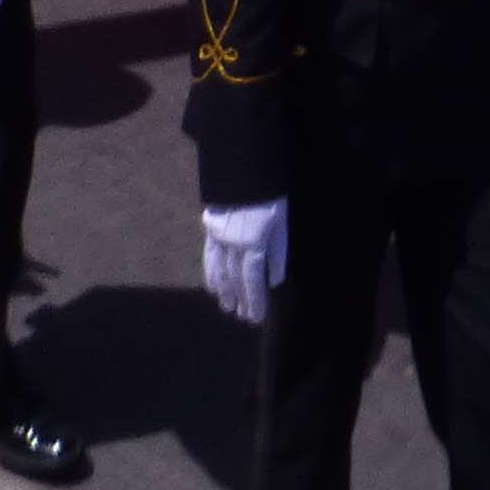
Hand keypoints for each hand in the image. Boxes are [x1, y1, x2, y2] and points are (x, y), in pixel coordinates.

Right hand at [201, 200, 288, 324]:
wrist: (242, 171)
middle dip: (240, 300)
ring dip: (224, 292)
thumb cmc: (269, 197)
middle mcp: (233, 246)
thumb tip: (275, 281)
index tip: (255, 318)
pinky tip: (212, 286)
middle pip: (236, 279)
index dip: (254, 300)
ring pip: (220, 272)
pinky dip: (210, 274)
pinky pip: (208, 258)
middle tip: (243, 318)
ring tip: (228, 307)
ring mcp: (219, 239)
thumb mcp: (281, 223)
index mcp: (253, 244)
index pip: (252, 280)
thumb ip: (278, 253)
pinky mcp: (210, 231)